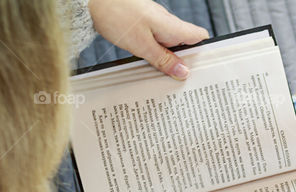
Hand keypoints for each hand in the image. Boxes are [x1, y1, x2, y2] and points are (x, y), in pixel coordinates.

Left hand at [88, 0, 208, 79]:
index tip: (202, 70)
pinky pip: (155, 41)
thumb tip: (183, 72)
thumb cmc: (116, 15)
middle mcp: (166, 23)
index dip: (204, 53)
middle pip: (185, 44)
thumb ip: (164, 60)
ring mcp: (154, 22)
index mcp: (172, 26)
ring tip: (162, 75)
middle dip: (184, 62)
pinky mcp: (142, 24)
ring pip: (169, 44)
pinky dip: (155, 53)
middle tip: (179, 79)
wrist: (92, 0)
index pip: (200, 37)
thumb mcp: (142, 45)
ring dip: (167, 59)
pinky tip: (147, 62)